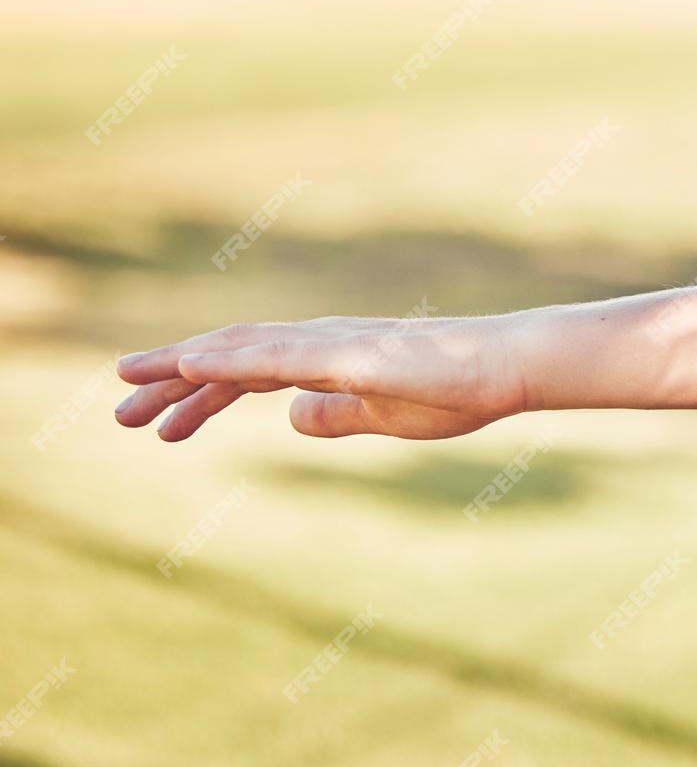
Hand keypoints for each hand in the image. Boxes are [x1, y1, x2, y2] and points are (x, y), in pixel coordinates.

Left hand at [113, 314, 528, 441]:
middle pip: (228, 357)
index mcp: (328, 359)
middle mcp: (318, 342)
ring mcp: (330, 343)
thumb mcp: (386, 416)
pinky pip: (274, 358)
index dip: (196, 395)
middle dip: (169, 383)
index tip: (158, 424)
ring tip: (128, 386)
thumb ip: (339, 416)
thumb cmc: (459, 387)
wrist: (508, 366)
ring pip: (238, 350)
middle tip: (118, 415)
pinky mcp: (346, 353)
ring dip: (179, 367)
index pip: (245, 374)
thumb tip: (293, 420)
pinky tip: (189, 366)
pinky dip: (226, 361)